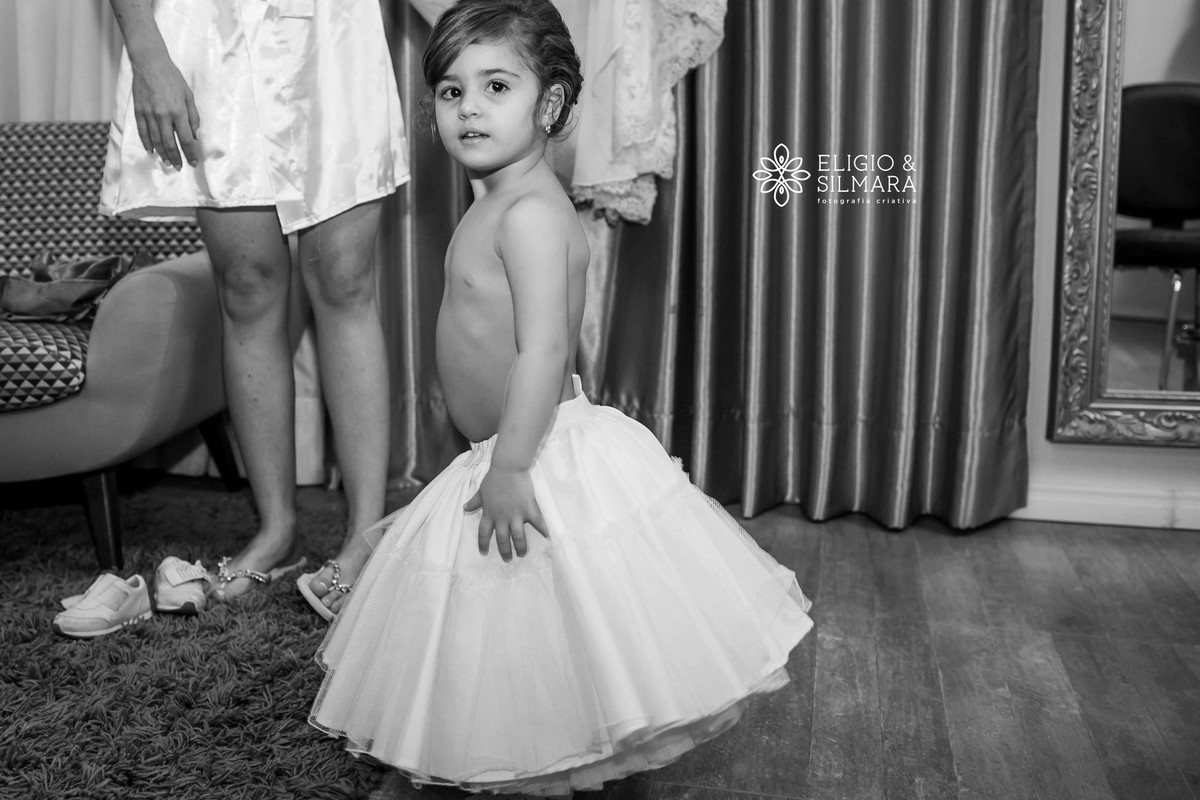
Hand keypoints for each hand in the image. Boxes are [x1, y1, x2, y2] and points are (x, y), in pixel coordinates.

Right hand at [130, 54, 200, 169]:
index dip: (190, 153)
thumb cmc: (172, 78)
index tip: (194, 162)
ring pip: (156, 140)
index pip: (186, 139)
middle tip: (180, 167)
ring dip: (163, 153)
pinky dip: (147, 143)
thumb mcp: (189, 96)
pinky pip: (143, 131)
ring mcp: (149, 114)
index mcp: (178, 111)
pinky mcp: (138, 110)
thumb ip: (193, 116)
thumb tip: (195, 135)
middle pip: (170, 143)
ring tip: (168, 162)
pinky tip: (151, 150)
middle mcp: (163, 115)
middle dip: (176, 157)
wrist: (150, 63)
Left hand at [463, 466, 548, 561]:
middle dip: (504, 551)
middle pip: (502, 539)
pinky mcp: (528, 508)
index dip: (483, 544)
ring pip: (518, 536)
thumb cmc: (494, 478)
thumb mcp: (482, 491)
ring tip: (522, 554)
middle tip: (508, 559)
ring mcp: (516, 514)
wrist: (508, 468)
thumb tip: (465, 508)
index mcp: (489, 513)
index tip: (483, 552)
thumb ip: (475, 502)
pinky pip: (537, 522)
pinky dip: (543, 530)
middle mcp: (502, 517)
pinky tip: (548, 539)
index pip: (483, 533)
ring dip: (520, 547)